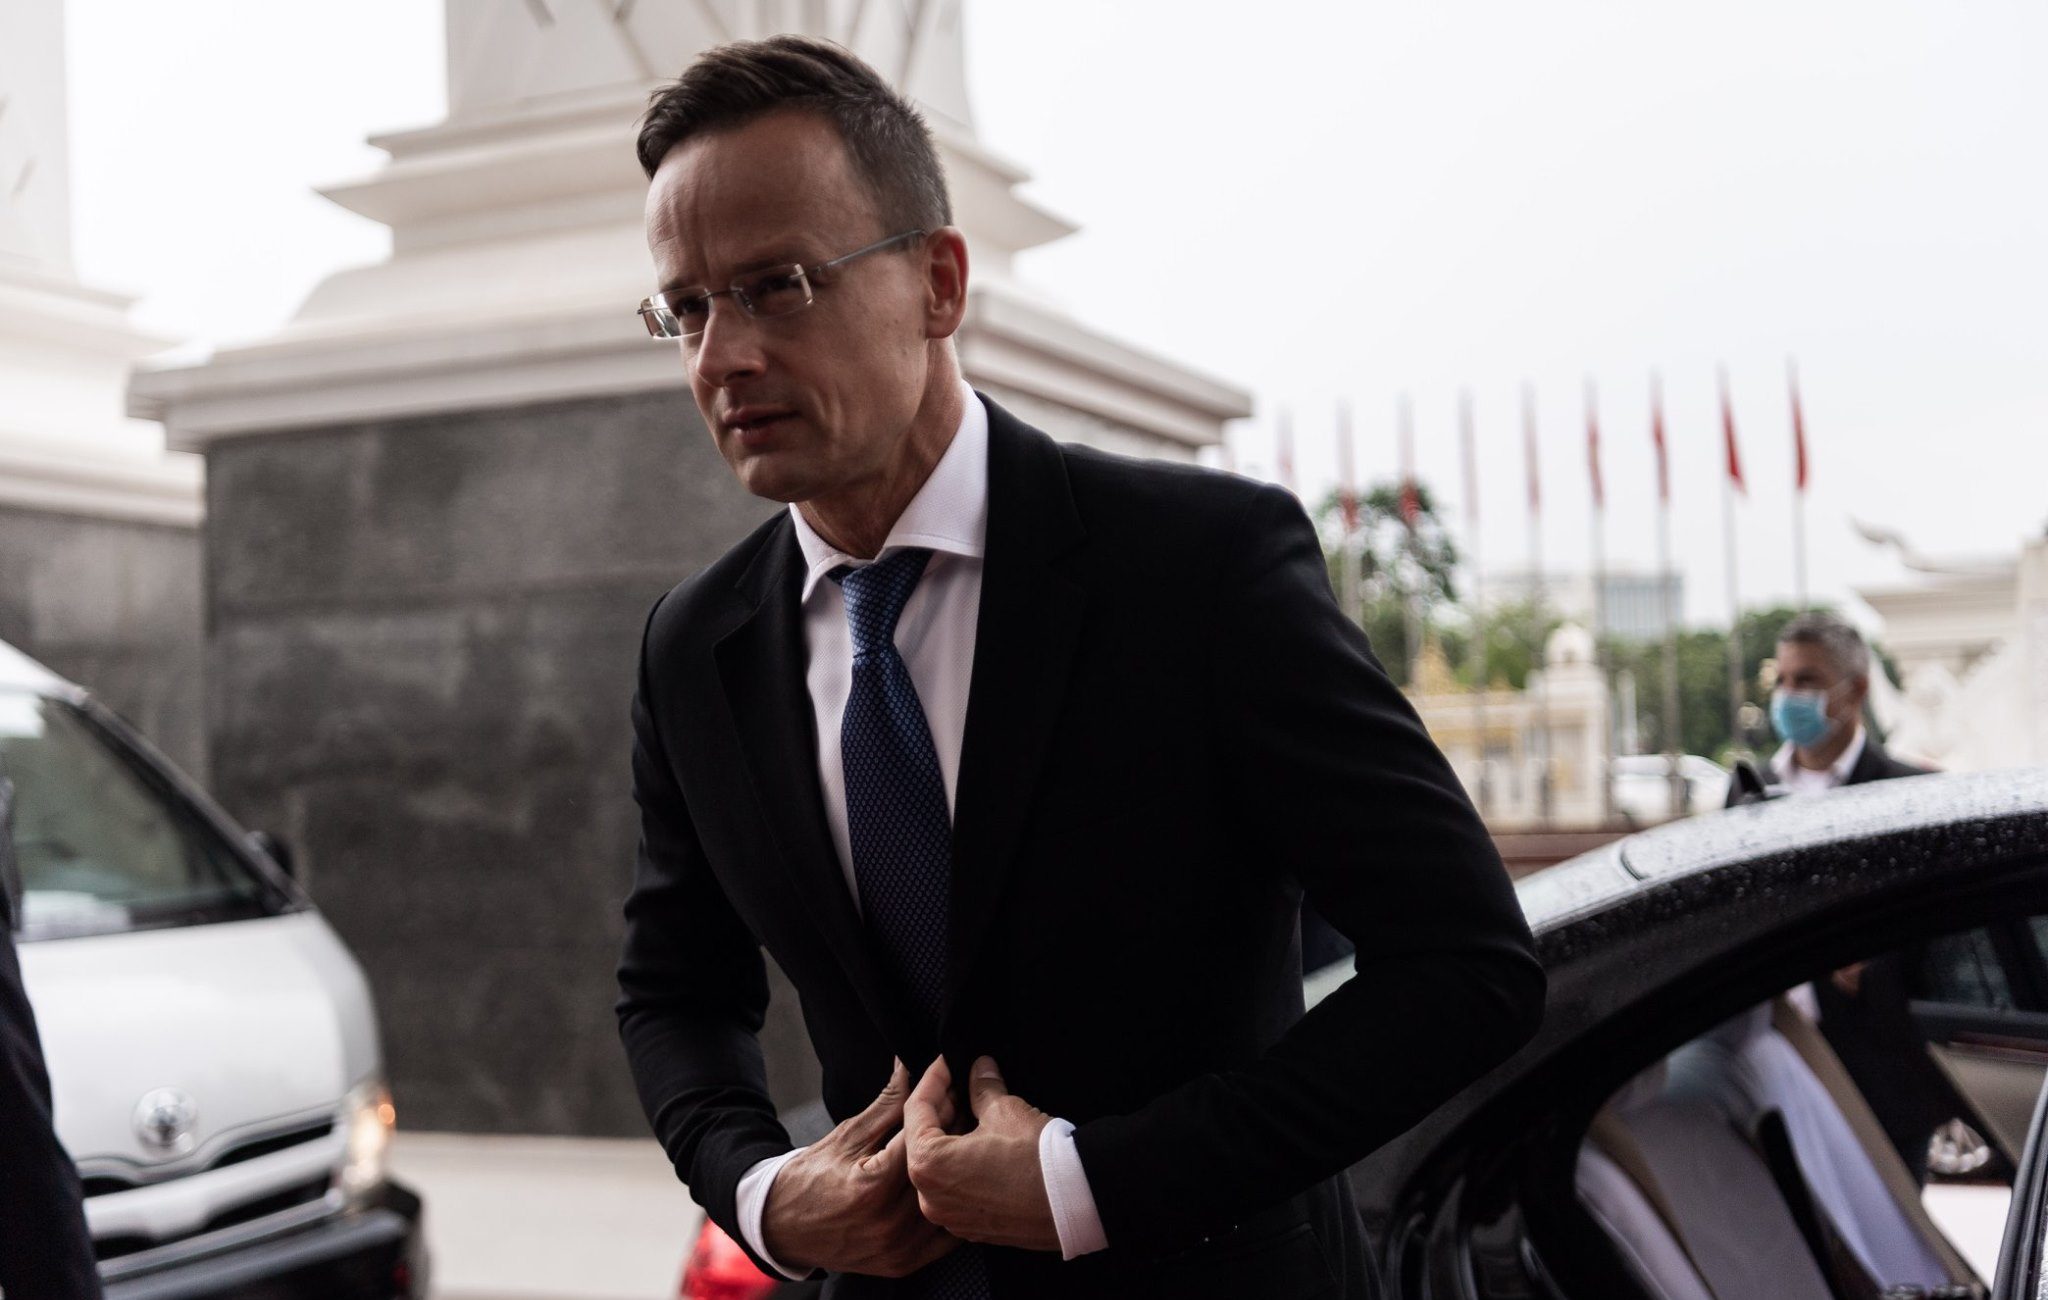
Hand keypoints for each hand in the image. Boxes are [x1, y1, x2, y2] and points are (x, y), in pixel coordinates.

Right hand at [761, 1058, 958, 1276]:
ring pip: (946, 1202)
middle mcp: (888, 1223)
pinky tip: (953, 1185)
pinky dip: (952, 1208)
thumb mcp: (847, 1134)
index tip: (949, 1083)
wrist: (782, 1226)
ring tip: (960, 1141)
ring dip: (956, 1170)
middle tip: (964, 1107)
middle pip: (938, 1169)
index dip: (938, 1105)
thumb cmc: (811, 1176)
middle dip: (953, 1133)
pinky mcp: (903, 1264)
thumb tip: (911, 1065)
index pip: (921, 1139)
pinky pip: (944, 1237)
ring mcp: (898, 1248)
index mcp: (871, 1187)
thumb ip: (887, 1103)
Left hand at [904, 1055, 1060, 1251]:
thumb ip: (982, 1087)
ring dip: (952, 1135)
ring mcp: (951, 1217)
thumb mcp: (1004, 1111)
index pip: (916, 1111)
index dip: (933, 1079)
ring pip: (939, 1166)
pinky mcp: (972, 1227)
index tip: (947, 1062)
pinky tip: (982, 1141)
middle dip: (943, 1107)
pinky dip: (962, 1163)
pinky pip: (956, 1188)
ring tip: (974, 1107)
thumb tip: (980, 1069)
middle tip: (962, 1081)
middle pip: (924, 1140)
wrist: (1075, 1202)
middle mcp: (930, 1198)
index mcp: (928, 1165)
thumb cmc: (1036, 1159)